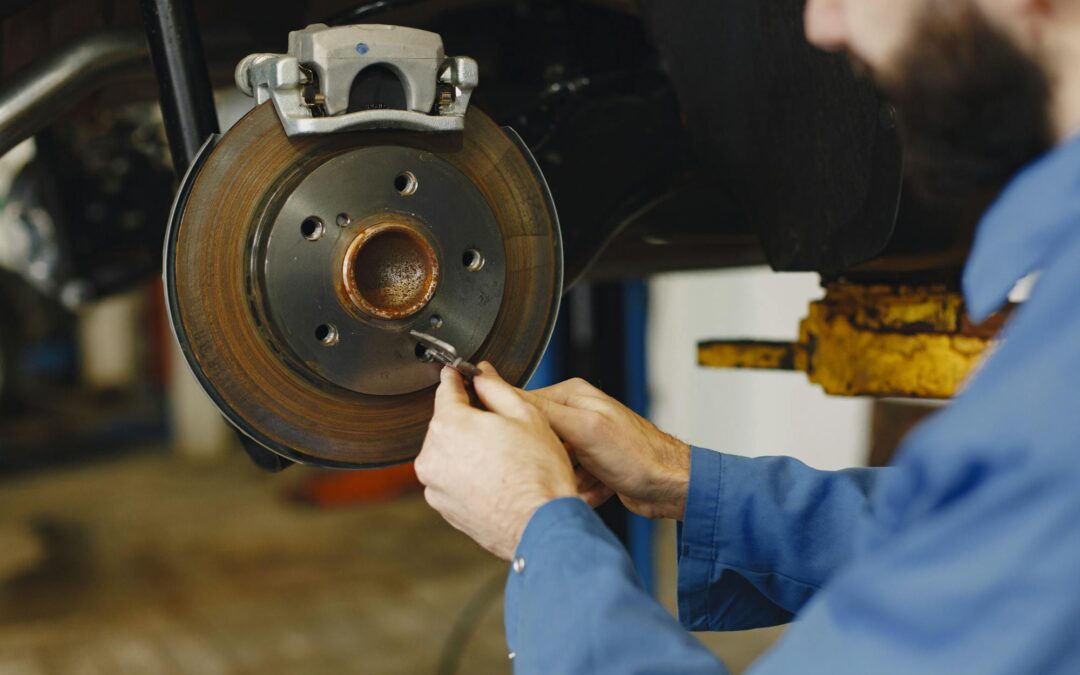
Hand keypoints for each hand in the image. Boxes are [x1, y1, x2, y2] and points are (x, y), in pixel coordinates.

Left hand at [415, 364, 578, 559]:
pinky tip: (496, 478)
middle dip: (468, 420)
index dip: (455, 378)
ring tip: (503, 458)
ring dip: (467, 448)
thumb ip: (496, 388)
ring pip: (448, 453)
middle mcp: (432, 456)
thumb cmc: (539, 473)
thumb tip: (482, 374)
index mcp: (449, 426)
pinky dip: (468, 474)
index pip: (446, 390)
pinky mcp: (444, 508)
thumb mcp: (526, 415)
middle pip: (446, 424)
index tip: (458, 373)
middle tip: (501, 426)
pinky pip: (452, 479)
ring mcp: (435, 486)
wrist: (541, 526)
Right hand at [526, 378, 690, 519]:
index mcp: (570, 395)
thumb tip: (502, 389)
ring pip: (551, 465)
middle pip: (537, 441)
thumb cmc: (638, 455)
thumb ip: (543, 411)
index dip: (517, 430)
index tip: (517, 450)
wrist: (670, 487)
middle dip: (549, 462)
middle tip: (568, 470)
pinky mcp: (589, 465)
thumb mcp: (584, 428)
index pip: (524, 405)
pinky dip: (580, 490)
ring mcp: (583, 441)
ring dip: (567, 480)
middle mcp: (575, 414)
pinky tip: (599, 489)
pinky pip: (568, 481)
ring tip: (589, 481)